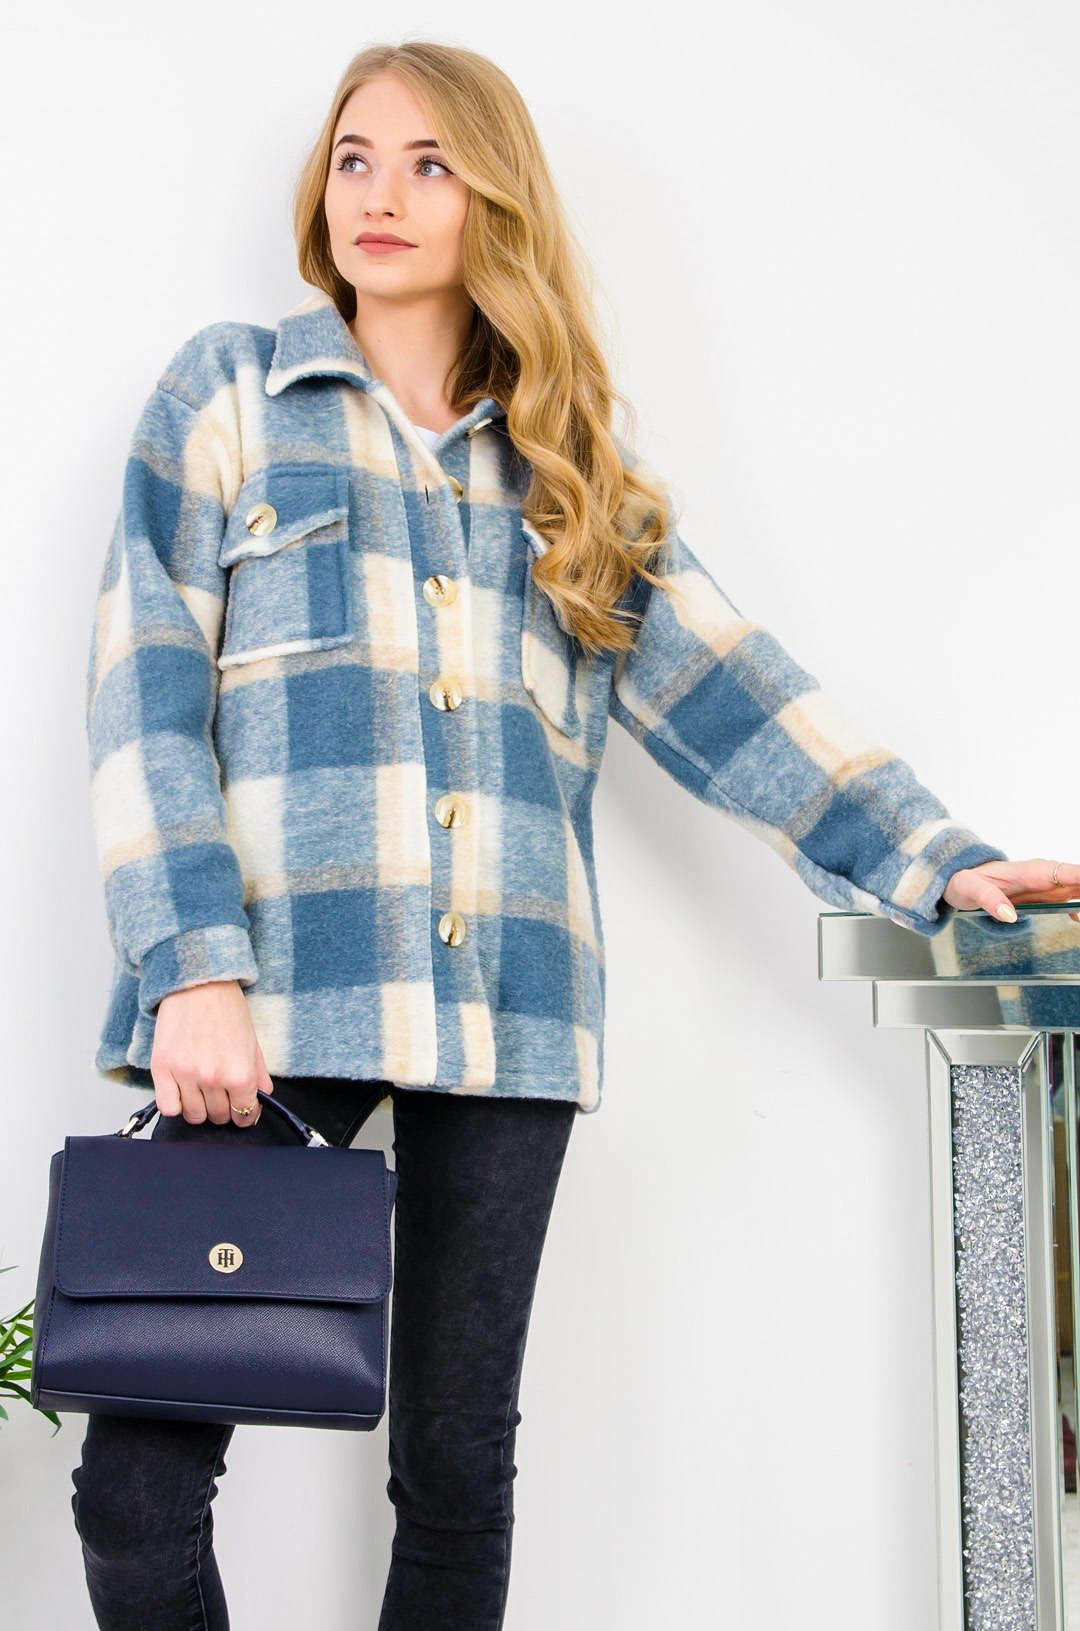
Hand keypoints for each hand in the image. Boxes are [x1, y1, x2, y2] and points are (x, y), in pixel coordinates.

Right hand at [150, 979, 274, 1126]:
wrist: (199, 983)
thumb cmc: (227, 1008)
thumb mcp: (252, 1041)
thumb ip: (259, 1074)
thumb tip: (263, 1096)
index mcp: (240, 1074)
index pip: (244, 1115)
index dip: (245, 1115)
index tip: (241, 1109)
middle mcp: (213, 1079)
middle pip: (218, 1117)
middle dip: (222, 1109)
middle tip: (220, 1094)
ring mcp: (185, 1075)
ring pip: (193, 1116)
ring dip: (199, 1108)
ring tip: (200, 1091)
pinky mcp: (161, 1069)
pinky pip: (167, 1107)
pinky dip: (175, 1104)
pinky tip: (181, 1090)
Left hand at [942, 858, 1079, 923]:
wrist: (960, 879)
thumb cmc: (965, 880)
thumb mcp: (970, 890)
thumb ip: (989, 901)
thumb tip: (1009, 916)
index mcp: (1029, 872)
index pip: (1064, 872)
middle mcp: (1044, 877)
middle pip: (1079, 880)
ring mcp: (1047, 886)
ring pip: (1079, 889)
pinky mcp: (1046, 896)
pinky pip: (1072, 899)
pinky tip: (1079, 920)